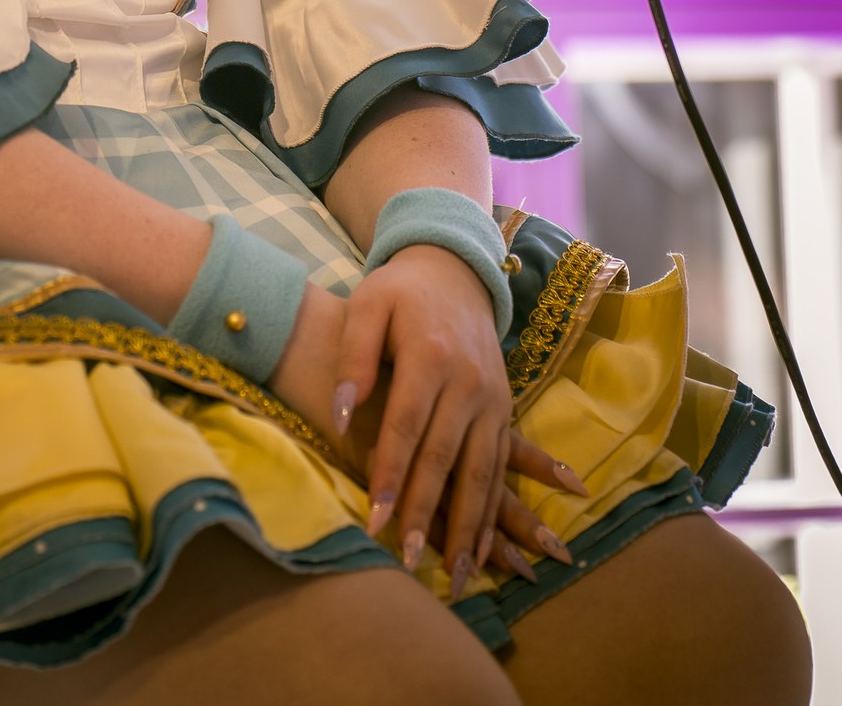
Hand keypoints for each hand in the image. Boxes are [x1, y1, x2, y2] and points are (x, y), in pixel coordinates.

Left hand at [331, 242, 514, 588]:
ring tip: (456, 576)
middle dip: (426, 514)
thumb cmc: (399, 290)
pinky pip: (502, 467)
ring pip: (483, 472)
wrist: (454, 268)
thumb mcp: (367, 303)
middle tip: (408, 562)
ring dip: (471, 528)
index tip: (373, 522)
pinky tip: (490, 549)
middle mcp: (469, 381)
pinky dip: (496, 511)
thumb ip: (352, 357)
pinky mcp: (504, 407)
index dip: (389, 476)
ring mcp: (493, 397)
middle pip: (446, 459)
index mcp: (430, 355)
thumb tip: (340, 414)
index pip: (406, 428)